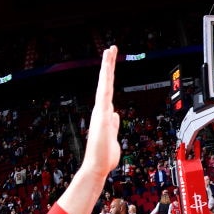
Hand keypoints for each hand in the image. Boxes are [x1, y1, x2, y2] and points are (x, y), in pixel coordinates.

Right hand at [80, 47, 121, 177]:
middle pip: (105, 83)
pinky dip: (105, 83)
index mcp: (105, 113)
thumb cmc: (105, 155)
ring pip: (104, 85)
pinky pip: (104, 95)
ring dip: (107, 68)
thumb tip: (115, 114)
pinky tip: (107, 71)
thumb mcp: (113, 135)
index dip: (109, 76)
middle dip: (108, 65)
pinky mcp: (102, 116)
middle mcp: (101, 109)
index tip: (111, 62)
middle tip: (111, 48)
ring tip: (109, 52)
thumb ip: (113, 123)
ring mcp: (100, 111)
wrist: (97, 166)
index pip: (108, 90)